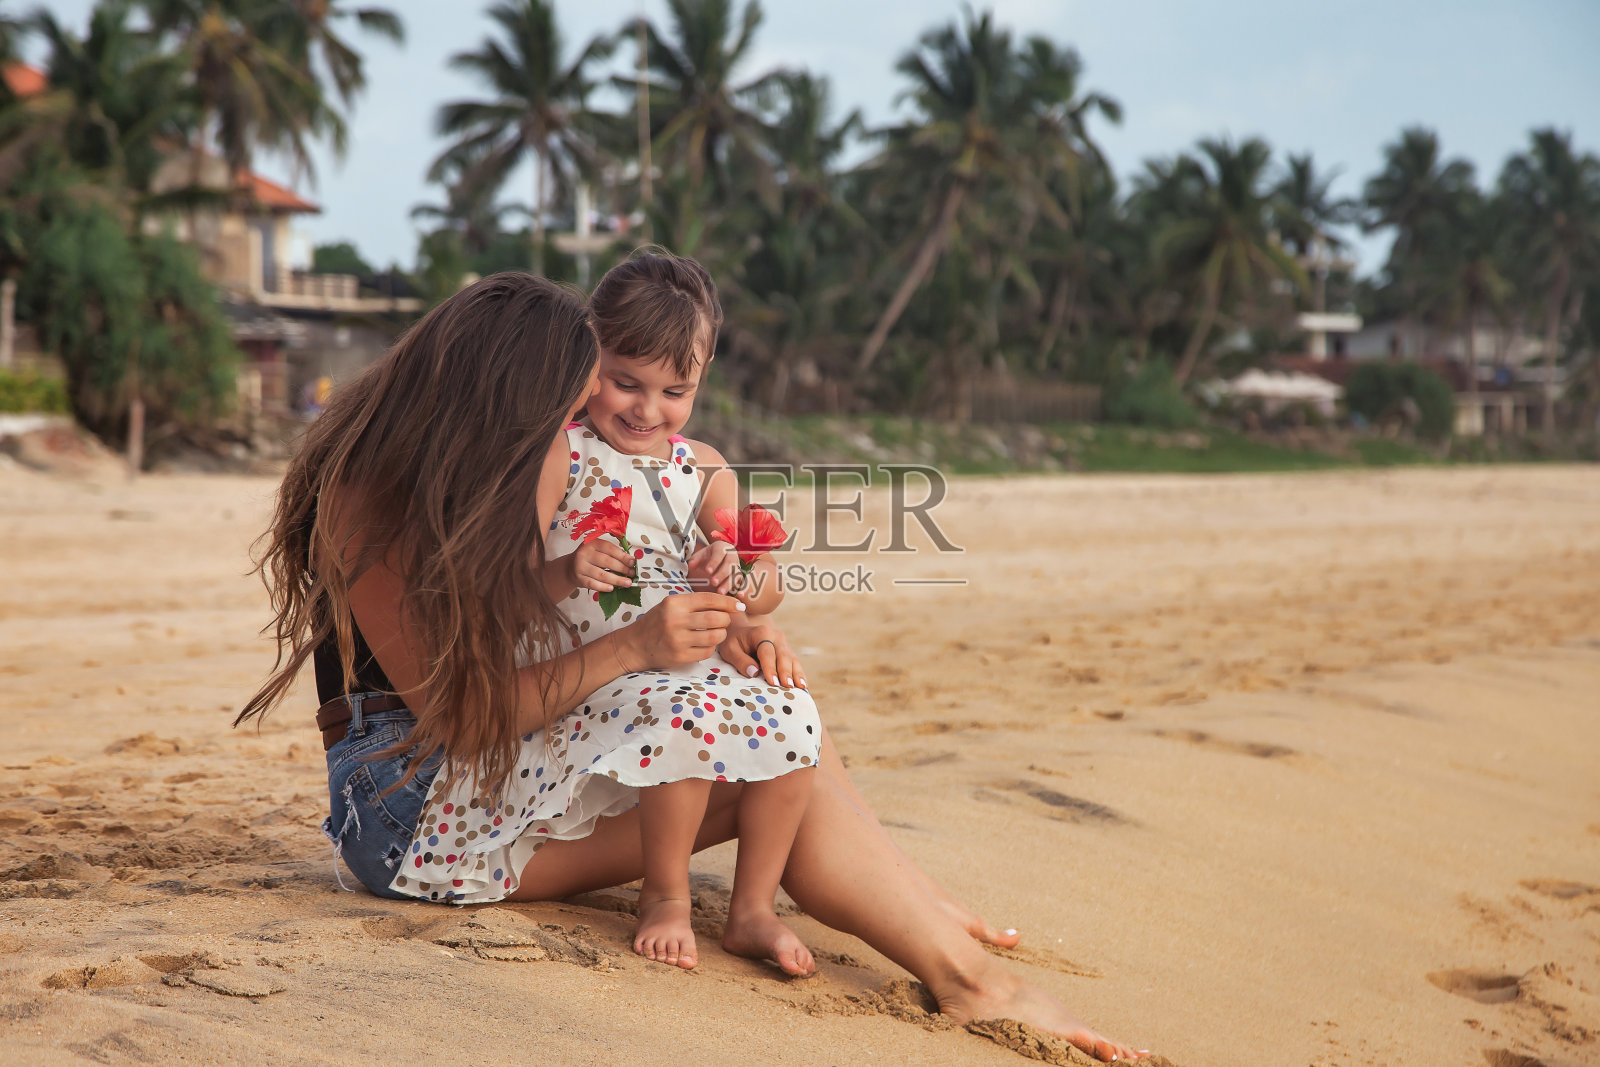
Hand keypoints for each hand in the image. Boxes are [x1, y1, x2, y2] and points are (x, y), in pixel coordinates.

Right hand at [567, 538, 635, 591]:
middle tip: (632, 574)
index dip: (622, 556)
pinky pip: (593, 584)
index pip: (609, 548)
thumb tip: (630, 561)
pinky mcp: (579, 578)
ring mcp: (581, 566)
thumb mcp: (598, 550)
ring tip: (627, 583)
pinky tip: (612, 588)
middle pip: (607, 562)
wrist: (570, 567)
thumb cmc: (589, 558)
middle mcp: (585, 553)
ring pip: (601, 574)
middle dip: (622, 569)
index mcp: (592, 543)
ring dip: (616, 580)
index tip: (633, 562)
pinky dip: (603, 587)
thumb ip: (613, 553)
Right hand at [616, 592, 743, 670]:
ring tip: (716, 633)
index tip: (739, 606)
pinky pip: (707, 652)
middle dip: (726, 620)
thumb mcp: (671, 606)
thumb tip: (726, 603)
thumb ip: (694, 603)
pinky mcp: (680, 656)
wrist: (635, 645)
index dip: (728, 602)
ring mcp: (678, 640)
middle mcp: (676, 620)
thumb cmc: (657, 622)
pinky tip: (705, 644)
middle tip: (725, 621)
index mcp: (675, 603)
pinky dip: (711, 648)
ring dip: (721, 635)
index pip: (709, 599)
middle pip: (716, 619)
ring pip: (715, 637)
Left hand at [687, 540, 740, 595]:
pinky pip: (743, 583)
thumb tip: (691, 565)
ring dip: (729, 583)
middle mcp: (732, 556)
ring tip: (720, 592)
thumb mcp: (698, 558)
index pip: (719, 553)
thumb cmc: (705, 559)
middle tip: (713, 582)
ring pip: (736, 574)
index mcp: (722, 547)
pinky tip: (739, 595)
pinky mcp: (740, 577)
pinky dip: (742, 589)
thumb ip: (694, 561)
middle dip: (722, 574)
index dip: (714, 562)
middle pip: (730, 564)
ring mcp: (737, 566)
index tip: (707, 571)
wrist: (713, 564)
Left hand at [720, 620, 806, 689]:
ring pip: (793, 659)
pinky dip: (799, 674)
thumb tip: (754, 673)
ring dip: (797, 674)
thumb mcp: (730, 650)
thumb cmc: (734, 643)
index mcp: (761, 633)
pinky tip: (803, 686)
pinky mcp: (787, 651)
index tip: (772, 682)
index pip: (767, 652)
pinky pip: (795, 663)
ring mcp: (784, 644)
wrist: (742, 632)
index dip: (770, 667)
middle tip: (788, 686)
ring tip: (801, 687)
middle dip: (786, 672)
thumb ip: (740, 660)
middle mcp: (776, 636)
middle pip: (783, 655)